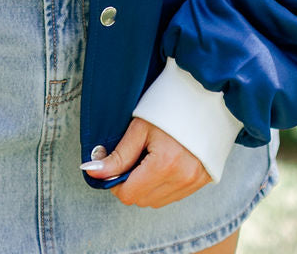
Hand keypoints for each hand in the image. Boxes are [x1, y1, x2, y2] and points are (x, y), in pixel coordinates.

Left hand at [83, 118, 210, 207]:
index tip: (114, 166)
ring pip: (157, 201)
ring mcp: (194, 182)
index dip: (115, 182)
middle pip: (142, 201)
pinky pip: (174, 196)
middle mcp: (182, 178)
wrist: (204, 95)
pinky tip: (163, 163)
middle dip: (131, 184)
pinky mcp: (202, 181)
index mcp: (165, 163)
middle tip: (132, 158)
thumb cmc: (168, 106)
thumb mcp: (140, 127)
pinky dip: (163, 185)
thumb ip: (118, 155)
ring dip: (147, 187)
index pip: (128, 194)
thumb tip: (92, 171)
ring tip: (149, 158)